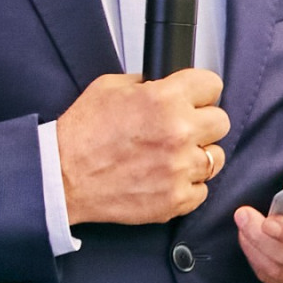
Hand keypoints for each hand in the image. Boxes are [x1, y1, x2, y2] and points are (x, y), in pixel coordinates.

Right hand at [56, 69, 228, 225]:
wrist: (62, 177)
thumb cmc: (82, 134)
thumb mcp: (111, 87)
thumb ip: (146, 83)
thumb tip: (166, 85)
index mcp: (165, 99)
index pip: (212, 85)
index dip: (202, 90)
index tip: (197, 97)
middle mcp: (178, 132)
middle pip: (221, 122)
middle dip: (203, 122)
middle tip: (184, 128)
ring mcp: (179, 169)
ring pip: (216, 158)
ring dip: (199, 155)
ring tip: (176, 156)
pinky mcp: (174, 199)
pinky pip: (202, 190)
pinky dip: (188, 186)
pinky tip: (168, 178)